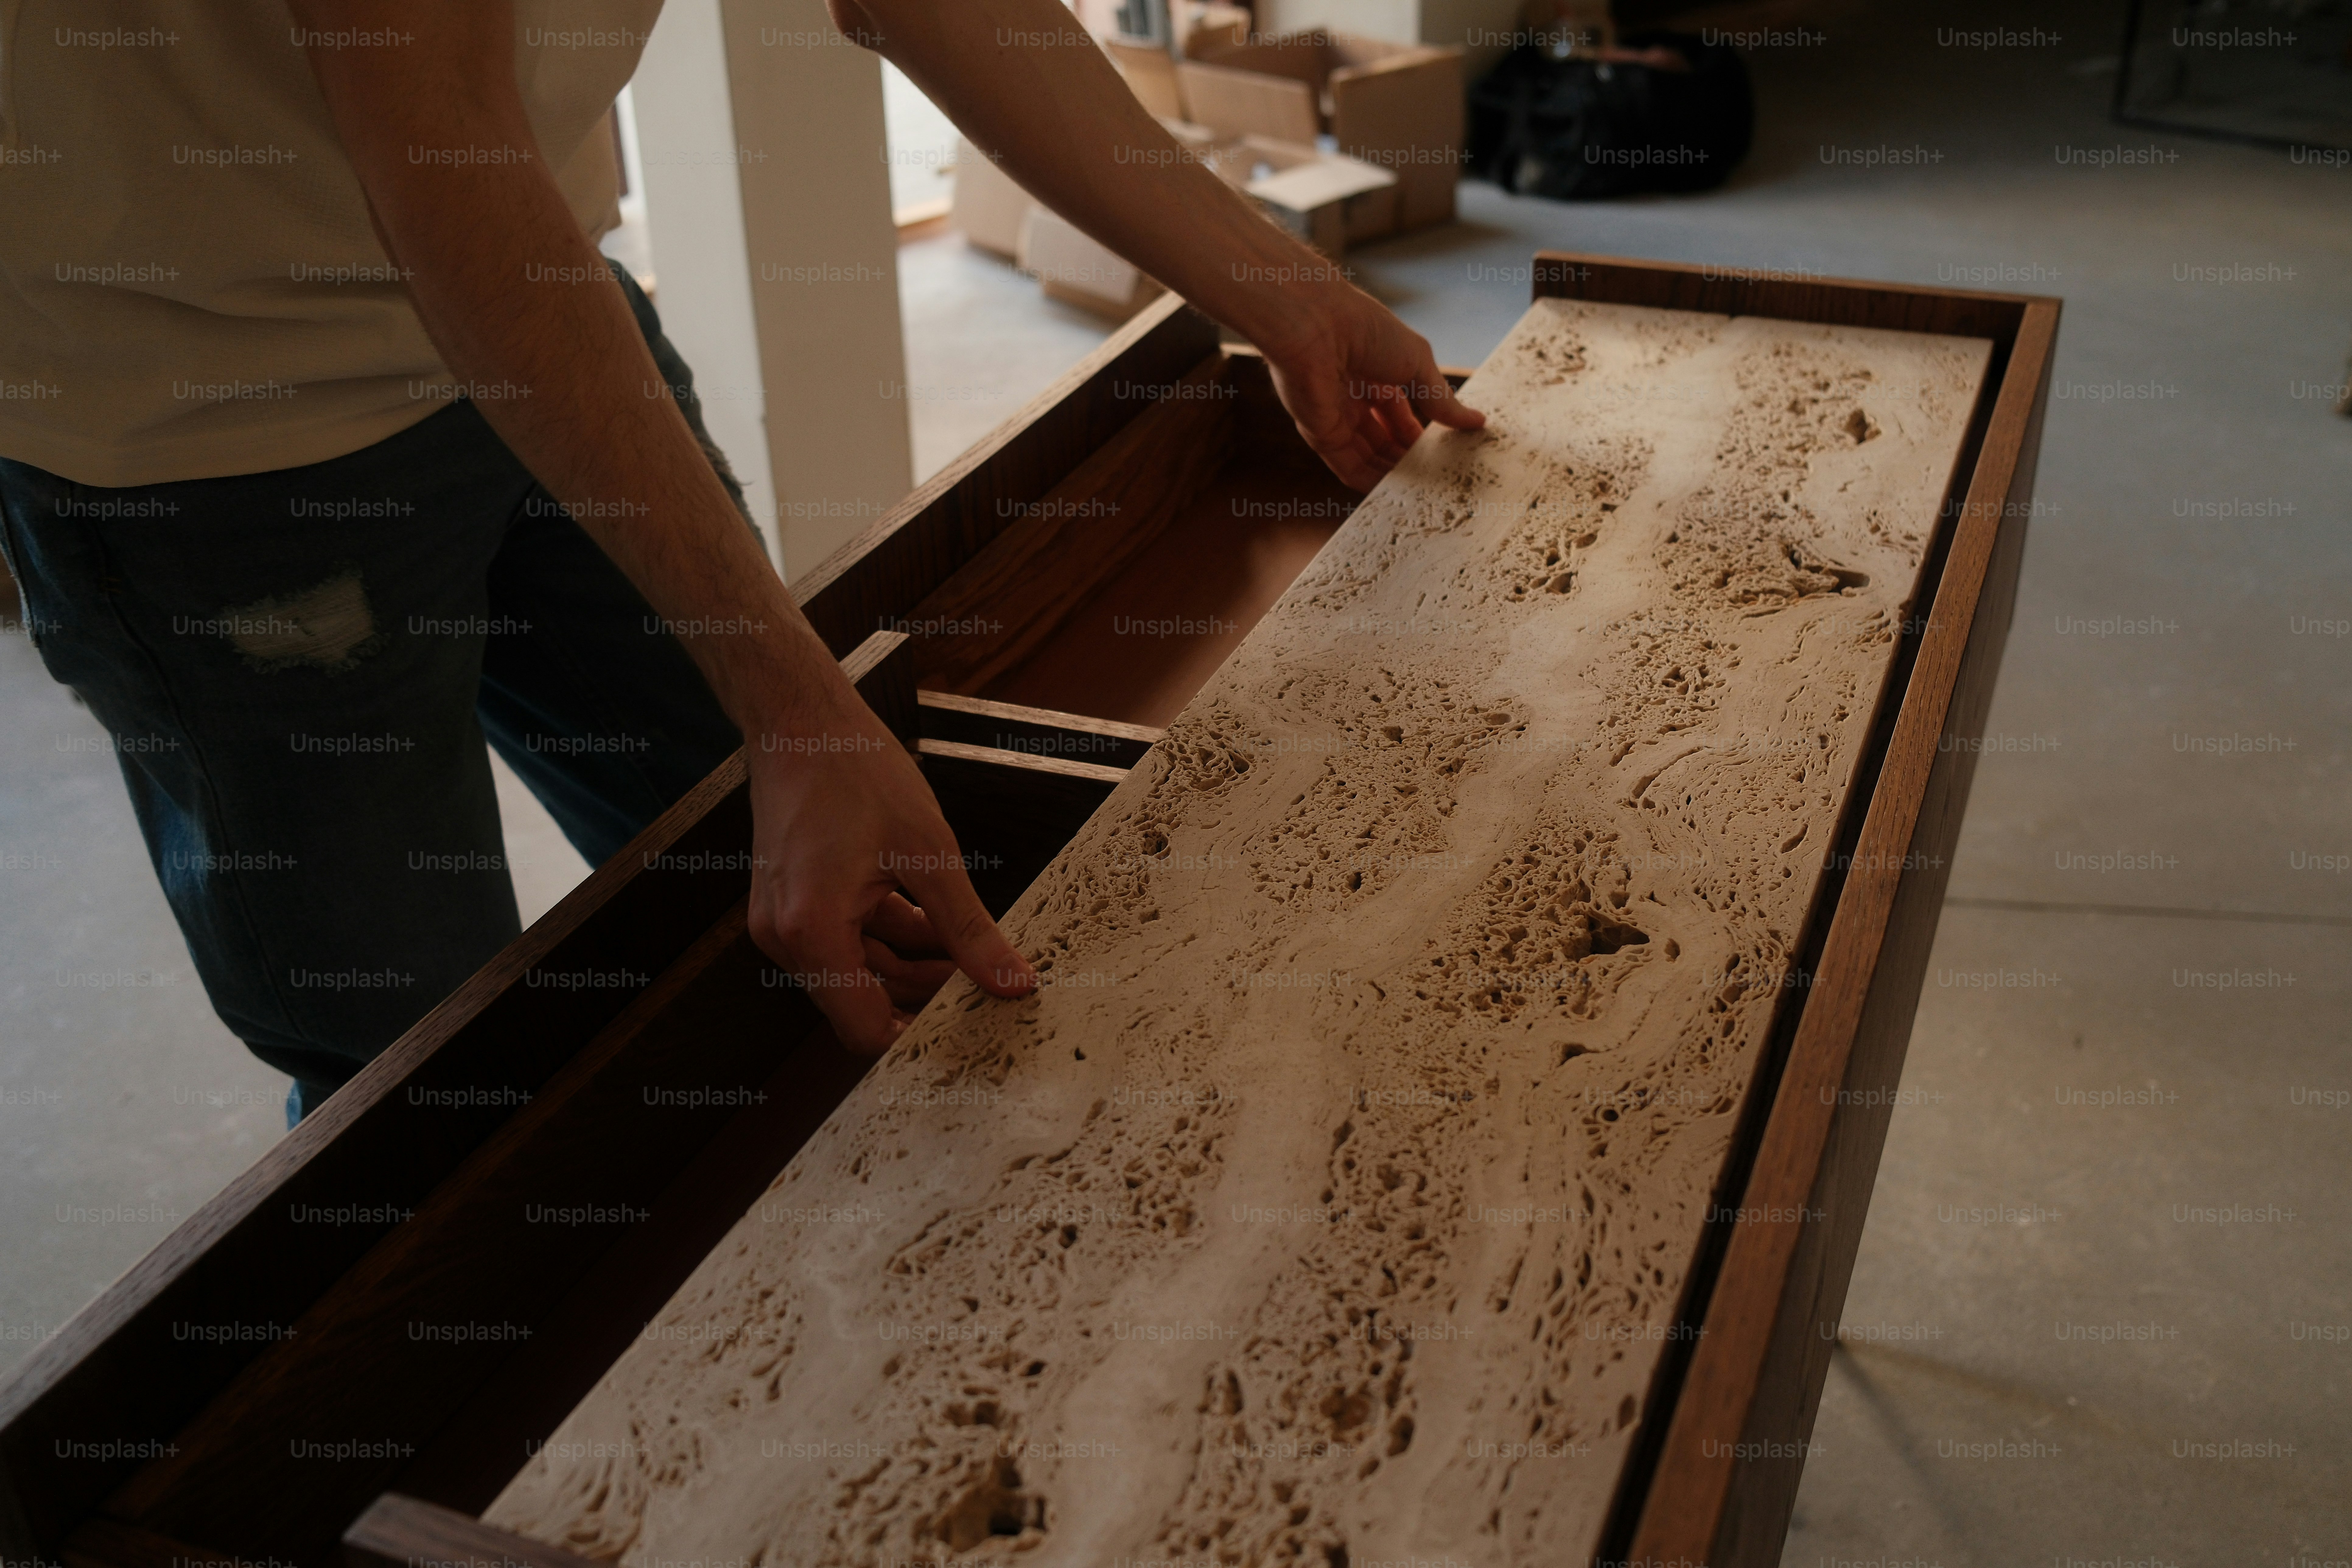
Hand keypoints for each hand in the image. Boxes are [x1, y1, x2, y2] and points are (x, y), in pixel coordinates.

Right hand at [743, 691, 1035, 1053]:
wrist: (800, 719)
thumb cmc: (854, 769)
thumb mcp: (929, 852)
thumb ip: (968, 927)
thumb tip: (1012, 981)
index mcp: (811, 931)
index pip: (864, 1028)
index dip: (918, 1038)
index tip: (968, 1029)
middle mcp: (786, 938)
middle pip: (862, 1003)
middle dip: (923, 1000)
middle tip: (984, 992)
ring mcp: (785, 921)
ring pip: (859, 971)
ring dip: (913, 967)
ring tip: (972, 957)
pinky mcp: (795, 902)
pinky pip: (848, 939)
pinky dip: (891, 938)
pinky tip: (939, 929)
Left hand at [1258, 286, 1487, 490]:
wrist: (1314, 327)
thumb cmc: (1366, 331)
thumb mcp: (1417, 363)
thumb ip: (1442, 399)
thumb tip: (1476, 421)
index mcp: (1376, 372)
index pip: (1400, 414)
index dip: (1419, 435)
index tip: (1444, 454)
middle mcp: (1353, 396)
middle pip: (1384, 438)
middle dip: (1407, 458)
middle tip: (1435, 479)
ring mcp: (1335, 416)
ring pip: (1367, 456)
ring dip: (1392, 474)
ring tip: (1421, 493)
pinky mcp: (1319, 434)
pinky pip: (1347, 466)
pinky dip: (1370, 482)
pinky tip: (1393, 494)